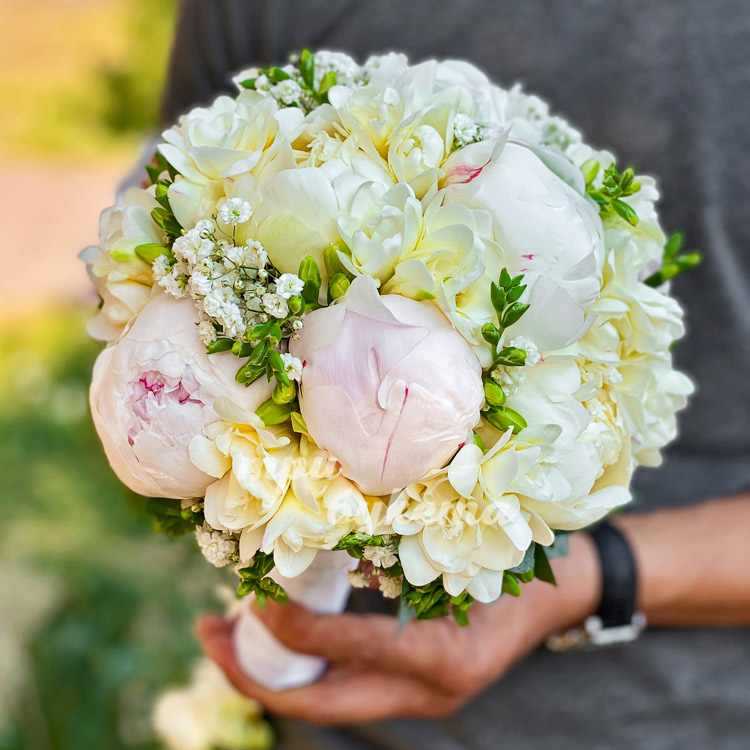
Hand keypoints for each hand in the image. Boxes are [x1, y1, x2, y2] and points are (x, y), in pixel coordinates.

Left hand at [198, 534, 599, 724]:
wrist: (556, 597)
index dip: (291, 629)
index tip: (250, 600)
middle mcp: (427, 691)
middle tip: (208, 635)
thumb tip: (316, 532)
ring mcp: (421, 698)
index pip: (347, 649)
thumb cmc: (509, 562)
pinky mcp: (416, 691)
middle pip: (321, 701)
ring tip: (227, 636)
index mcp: (441, 655)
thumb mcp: (457, 549)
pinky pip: (345, 688)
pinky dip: (305, 666)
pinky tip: (279, 638)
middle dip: (254, 675)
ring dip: (271, 673)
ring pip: (326, 700)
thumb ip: (396, 552)